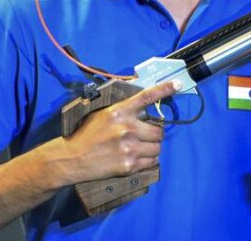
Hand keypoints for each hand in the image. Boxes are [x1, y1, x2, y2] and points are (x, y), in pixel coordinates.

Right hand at [63, 80, 178, 183]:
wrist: (72, 158)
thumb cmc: (87, 134)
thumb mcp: (103, 114)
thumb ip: (123, 110)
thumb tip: (143, 107)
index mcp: (119, 112)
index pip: (146, 97)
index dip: (164, 89)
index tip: (178, 84)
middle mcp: (127, 128)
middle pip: (158, 130)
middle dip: (154, 134)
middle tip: (144, 136)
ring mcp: (129, 148)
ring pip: (157, 148)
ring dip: (151, 148)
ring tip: (138, 149)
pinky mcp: (129, 165)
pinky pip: (151, 162)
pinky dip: (147, 161)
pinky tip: (135, 158)